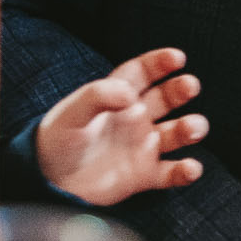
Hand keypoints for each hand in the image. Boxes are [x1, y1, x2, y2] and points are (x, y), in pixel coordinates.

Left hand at [36, 47, 207, 205]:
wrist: (47, 183)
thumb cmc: (56, 142)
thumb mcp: (71, 113)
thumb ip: (99, 96)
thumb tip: (131, 95)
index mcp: (117, 96)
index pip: (142, 72)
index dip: (160, 62)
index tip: (177, 58)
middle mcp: (134, 118)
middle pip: (166, 98)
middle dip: (180, 90)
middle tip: (190, 86)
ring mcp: (141, 146)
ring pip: (175, 133)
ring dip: (189, 128)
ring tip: (194, 128)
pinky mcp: (143, 175)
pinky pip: (170, 173)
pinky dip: (184, 171)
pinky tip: (191, 168)